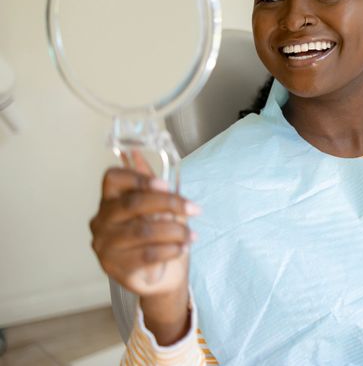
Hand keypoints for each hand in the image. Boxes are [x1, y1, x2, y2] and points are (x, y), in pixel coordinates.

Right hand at [89, 151, 199, 296]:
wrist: (160, 277)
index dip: (139, 178)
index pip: (113, 178)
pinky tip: (183, 247)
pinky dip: (171, 249)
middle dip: (169, 203)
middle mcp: (101, 221)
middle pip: (133, 203)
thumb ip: (149, 184)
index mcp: (109, 200)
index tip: (166, 184)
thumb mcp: (157, 207)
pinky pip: (147, 254)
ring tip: (192, 234)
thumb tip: (136, 153)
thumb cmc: (157, 236)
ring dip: (175, 230)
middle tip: (195, 209)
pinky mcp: (115, 268)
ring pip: (143, 230)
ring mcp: (105, 245)